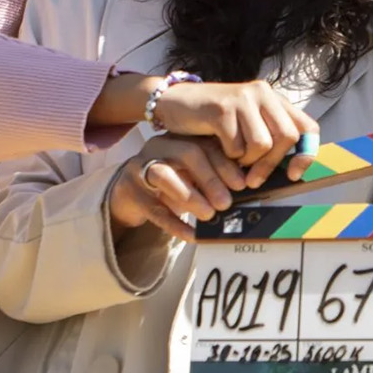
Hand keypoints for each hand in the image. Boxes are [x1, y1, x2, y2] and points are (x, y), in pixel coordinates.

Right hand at [107, 135, 239, 241]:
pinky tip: (191, 235)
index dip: (226, 164)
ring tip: (209, 215)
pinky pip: (153, 208)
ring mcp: (141, 167)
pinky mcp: (131, 192)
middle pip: (187, 153)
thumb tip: (244, 190)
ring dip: (191, 196)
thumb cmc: (170, 181)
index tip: (242, 185)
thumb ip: (213, 175)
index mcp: (180, 137)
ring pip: (164, 175)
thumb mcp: (192, 172)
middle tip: (226, 203)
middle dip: (210, 178)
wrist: (129, 192)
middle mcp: (160, 146)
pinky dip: (175, 223)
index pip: (206, 143)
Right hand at [153, 80, 319, 187]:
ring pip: (263, 143)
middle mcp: (263, 93)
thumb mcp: (245, 124)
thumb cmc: (211, 120)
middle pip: (288, 137)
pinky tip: (219, 149)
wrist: (173, 102)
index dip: (306, 153)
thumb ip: (268, 135)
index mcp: (273, 99)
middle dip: (272, 164)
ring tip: (234, 160)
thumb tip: (292, 169)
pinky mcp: (223, 108)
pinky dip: (228, 156)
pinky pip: (237, 145)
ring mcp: (243, 98)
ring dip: (248, 161)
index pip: (307, 127)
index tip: (293, 174)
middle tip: (254, 179)